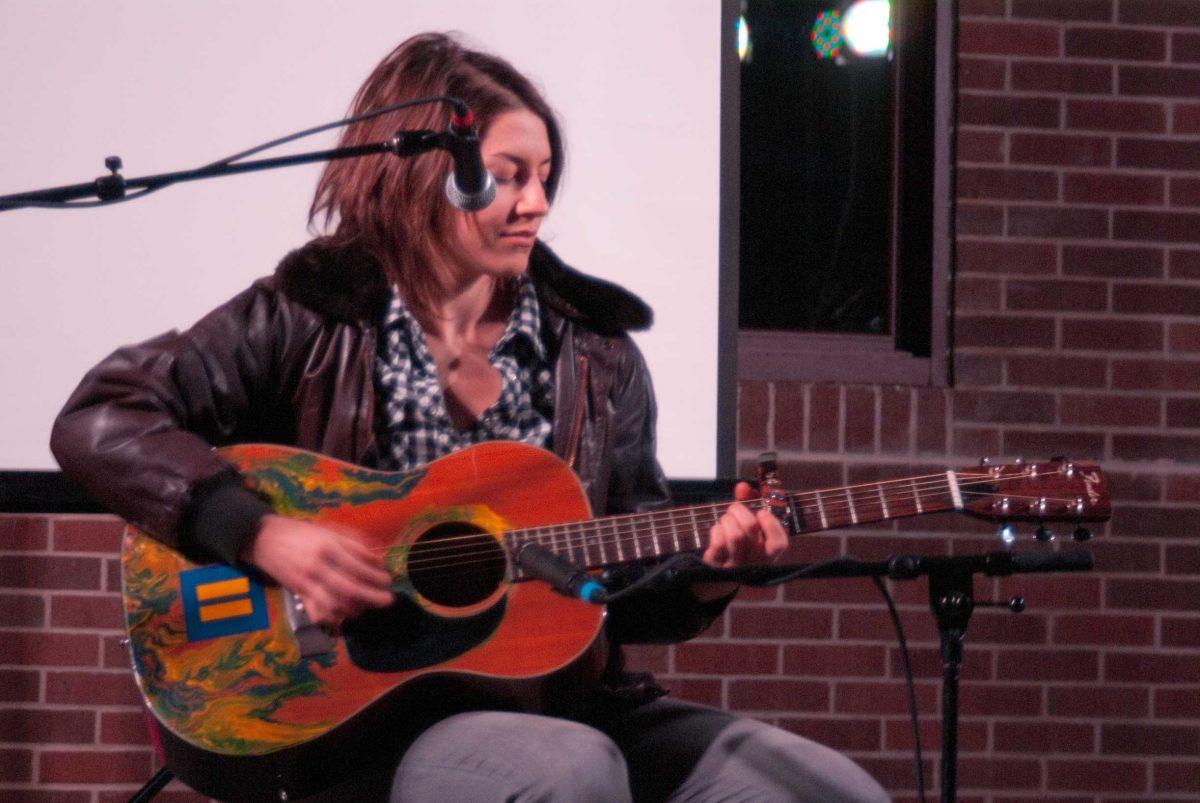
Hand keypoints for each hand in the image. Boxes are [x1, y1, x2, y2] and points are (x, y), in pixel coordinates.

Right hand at [245, 515, 393, 626]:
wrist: (265, 539)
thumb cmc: (302, 533)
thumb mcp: (330, 530)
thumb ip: (355, 543)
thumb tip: (378, 559)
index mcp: (328, 546)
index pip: (357, 566)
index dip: (376, 576)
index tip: (387, 580)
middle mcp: (318, 566)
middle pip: (349, 588)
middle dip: (372, 597)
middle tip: (387, 600)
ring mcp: (306, 583)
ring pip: (334, 604)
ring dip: (355, 609)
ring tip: (367, 607)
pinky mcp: (298, 594)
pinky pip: (317, 612)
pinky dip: (333, 618)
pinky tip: (345, 615)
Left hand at [703, 482, 788, 568]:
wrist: (719, 575)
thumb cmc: (739, 544)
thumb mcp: (749, 525)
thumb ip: (749, 503)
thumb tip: (742, 487)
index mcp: (768, 554)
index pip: (779, 544)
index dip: (771, 524)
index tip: (761, 513)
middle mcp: (755, 563)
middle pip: (751, 529)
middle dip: (739, 510)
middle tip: (734, 509)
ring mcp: (737, 566)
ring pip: (735, 535)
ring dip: (727, 520)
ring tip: (726, 520)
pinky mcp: (718, 567)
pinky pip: (719, 543)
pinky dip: (717, 531)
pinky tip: (719, 531)